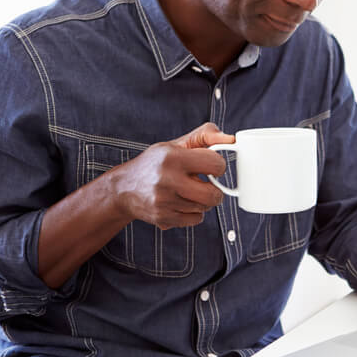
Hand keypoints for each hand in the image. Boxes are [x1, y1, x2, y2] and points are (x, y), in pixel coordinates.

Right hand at [109, 122, 233, 229]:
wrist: (124, 188)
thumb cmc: (155, 163)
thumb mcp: (176, 144)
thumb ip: (205, 136)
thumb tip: (231, 138)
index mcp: (172, 157)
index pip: (216, 164)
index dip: (218, 166)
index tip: (211, 166)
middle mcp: (167, 180)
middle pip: (213, 194)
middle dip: (215, 189)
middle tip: (205, 183)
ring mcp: (164, 202)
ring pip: (205, 208)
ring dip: (203, 200)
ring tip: (189, 191)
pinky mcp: (163, 218)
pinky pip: (196, 219)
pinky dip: (194, 213)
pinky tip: (182, 202)